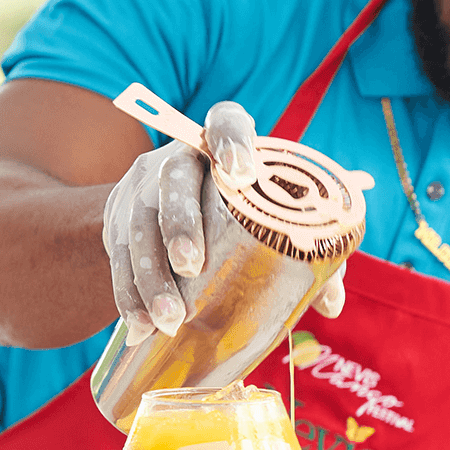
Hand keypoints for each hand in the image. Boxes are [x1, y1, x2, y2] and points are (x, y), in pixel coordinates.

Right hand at [102, 101, 347, 344]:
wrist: (187, 214)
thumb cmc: (248, 215)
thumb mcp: (277, 224)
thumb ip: (311, 256)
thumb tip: (331, 304)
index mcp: (225, 144)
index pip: (226, 123)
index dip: (232, 140)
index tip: (240, 170)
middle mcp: (179, 157)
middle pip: (172, 180)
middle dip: (179, 223)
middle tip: (191, 267)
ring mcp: (142, 186)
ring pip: (138, 224)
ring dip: (150, 275)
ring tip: (168, 319)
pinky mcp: (119, 218)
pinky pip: (118, 256)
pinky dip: (128, 295)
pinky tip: (139, 327)